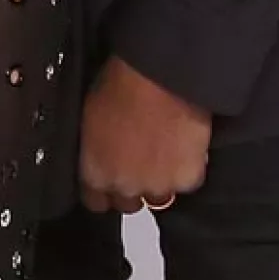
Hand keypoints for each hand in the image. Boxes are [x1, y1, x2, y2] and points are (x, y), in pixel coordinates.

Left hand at [78, 54, 211, 214]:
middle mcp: (124, 186)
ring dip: (160, 178)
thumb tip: (102, 152)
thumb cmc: (121, 84)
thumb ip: (96, 148)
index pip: (96, 201)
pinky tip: (183, 143)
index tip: (112, 176)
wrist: (158, 75)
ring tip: (164, 148)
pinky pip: (186, 181)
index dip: (105, 189)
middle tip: (141, 158)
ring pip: (159, 196)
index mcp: (95, 172)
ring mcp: (157, 186)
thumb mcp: (91, 117)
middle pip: (128, 203)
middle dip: (133, 184)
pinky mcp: (187, 179)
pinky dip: (186, 166)